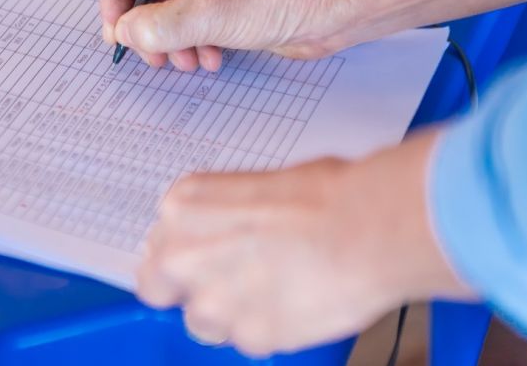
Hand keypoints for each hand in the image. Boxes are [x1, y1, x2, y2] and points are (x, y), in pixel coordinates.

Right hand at [100, 0, 345, 71]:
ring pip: (168, 4)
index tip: (117, 31)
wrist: (334, 8)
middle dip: (147, 24)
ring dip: (171, 38)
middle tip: (150, 54)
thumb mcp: (205, 14)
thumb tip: (124, 34)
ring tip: (185, 60)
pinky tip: (209, 58)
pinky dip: (193, 39)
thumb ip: (153, 27)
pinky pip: (192, 15)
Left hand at [136, 132, 471, 357]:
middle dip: (192, 288)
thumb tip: (230, 231)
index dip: (186, 256)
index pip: (158, 245)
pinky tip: (297, 305)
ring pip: (203, 323)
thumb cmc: (329, 196)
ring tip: (274, 293)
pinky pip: (248, 341)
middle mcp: (185, 253)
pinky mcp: (248, 336)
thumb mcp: (259, 185)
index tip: (205, 259)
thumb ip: (225, 216)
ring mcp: (213, 300)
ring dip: (230, 314)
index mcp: (184, 206)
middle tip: (231, 283)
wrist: (369, 227)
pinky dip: (270, 330)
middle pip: (161, 287)